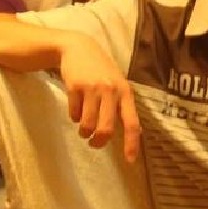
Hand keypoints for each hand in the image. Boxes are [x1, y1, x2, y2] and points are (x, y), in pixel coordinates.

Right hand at [59, 35, 141, 161]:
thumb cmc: (101, 71)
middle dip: (99, 142)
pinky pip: (74, 114)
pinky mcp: (75, 87)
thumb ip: (123, 106)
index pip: (132, 123)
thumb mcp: (118, 85)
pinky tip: (76, 108)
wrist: (78, 48)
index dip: (131, 144)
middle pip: (106, 129)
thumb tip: (133, 135)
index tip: (130, 161)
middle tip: (94, 143)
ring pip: (87, 125)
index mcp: (126, 93)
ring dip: (84, 131)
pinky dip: (74, 117)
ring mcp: (93, 88)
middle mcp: (112, 91)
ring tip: (83, 128)